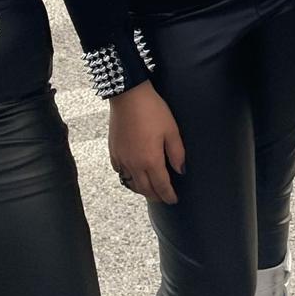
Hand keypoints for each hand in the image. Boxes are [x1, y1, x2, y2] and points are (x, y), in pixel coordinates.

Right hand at [109, 82, 184, 203]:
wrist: (128, 96)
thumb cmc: (152, 110)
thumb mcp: (171, 130)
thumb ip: (177, 153)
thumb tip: (181, 170)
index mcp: (151, 160)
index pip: (161, 186)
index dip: (169, 195)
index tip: (174, 199)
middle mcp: (134, 164)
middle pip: (145, 189)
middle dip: (156, 196)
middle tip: (163, 198)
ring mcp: (122, 158)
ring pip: (131, 183)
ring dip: (141, 189)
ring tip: (149, 190)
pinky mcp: (113, 151)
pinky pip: (120, 171)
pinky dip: (127, 177)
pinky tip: (132, 174)